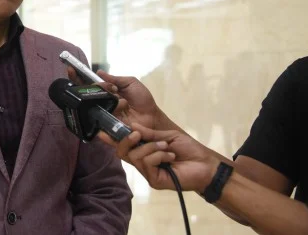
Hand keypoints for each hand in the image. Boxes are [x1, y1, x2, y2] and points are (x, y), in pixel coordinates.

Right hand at [99, 124, 217, 192]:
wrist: (205, 165)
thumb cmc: (188, 149)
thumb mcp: (166, 136)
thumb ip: (149, 133)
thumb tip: (132, 126)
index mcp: (143, 149)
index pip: (123, 144)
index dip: (111, 138)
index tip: (101, 131)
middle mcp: (142, 161)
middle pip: (121, 152)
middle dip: (126, 140)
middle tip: (136, 134)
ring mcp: (147, 171)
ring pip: (134, 156)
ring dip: (150, 147)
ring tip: (166, 147)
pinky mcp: (153, 180)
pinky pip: (146, 163)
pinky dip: (157, 155)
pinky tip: (169, 157)